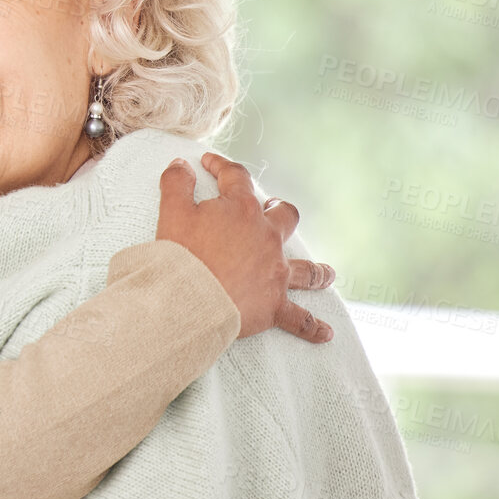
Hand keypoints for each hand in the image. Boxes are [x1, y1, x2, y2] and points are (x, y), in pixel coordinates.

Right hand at [156, 153, 334, 342]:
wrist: (188, 298)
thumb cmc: (180, 255)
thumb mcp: (171, 212)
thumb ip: (176, 184)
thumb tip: (181, 165)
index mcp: (241, 210)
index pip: (236, 177)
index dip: (221, 166)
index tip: (209, 164)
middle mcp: (266, 238)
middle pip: (284, 216)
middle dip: (279, 211)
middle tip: (272, 210)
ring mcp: (275, 272)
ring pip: (306, 269)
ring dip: (317, 271)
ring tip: (327, 274)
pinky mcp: (274, 305)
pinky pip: (300, 319)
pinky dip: (313, 327)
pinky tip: (326, 334)